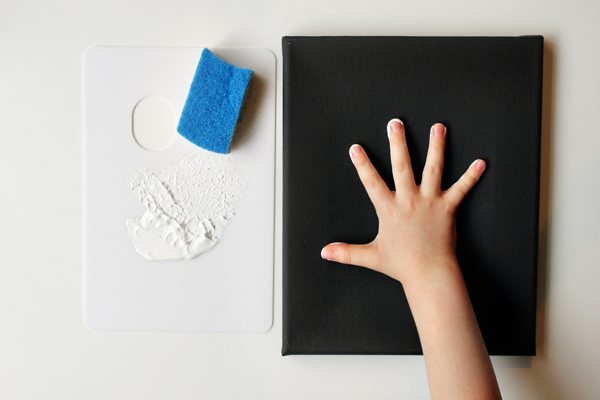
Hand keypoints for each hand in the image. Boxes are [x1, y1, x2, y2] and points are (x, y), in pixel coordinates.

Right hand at [321, 119, 486, 284]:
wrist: (428, 274)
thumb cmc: (401, 265)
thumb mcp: (370, 257)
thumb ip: (346, 252)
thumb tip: (325, 252)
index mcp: (389, 209)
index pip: (371, 182)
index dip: (362, 165)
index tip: (356, 148)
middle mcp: (409, 200)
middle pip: (402, 166)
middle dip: (398, 143)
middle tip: (396, 124)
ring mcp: (429, 202)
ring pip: (433, 169)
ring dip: (436, 147)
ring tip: (438, 128)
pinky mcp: (447, 208)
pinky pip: (461, 189)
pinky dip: (472, 176)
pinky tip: (481, 162)